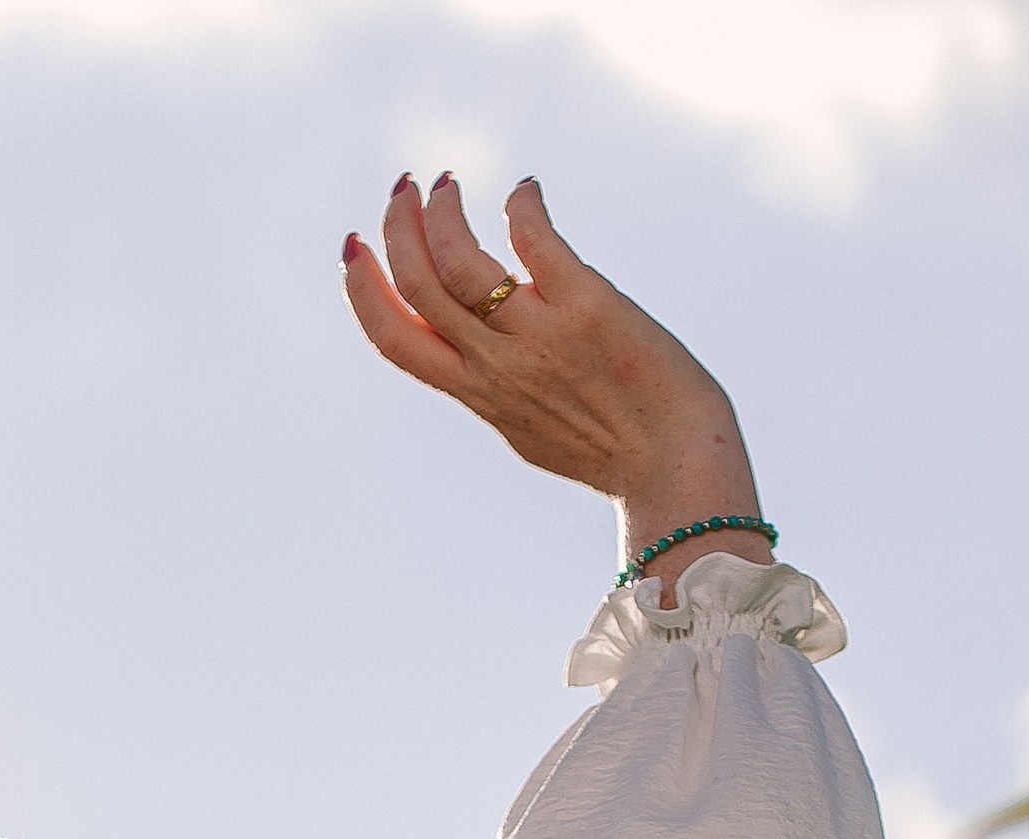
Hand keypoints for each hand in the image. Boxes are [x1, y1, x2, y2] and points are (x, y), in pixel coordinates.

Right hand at [344, 175, 767, 599]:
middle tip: (404, 189)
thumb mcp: (527, 429)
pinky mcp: (585, 305)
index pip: (394, 339)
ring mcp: (538, 335)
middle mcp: (496, 364)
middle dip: (397, 228)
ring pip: (458, 260)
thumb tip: (474, 361)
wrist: (674, 464)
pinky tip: (526, 191)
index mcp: (477, 394)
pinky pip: (534, 239)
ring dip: (441, 210)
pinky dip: (522, 205)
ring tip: (446, 183)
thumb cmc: (610, 451)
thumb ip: (493, 389)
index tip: (354, 249)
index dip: (364, 289)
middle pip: (418, 286)